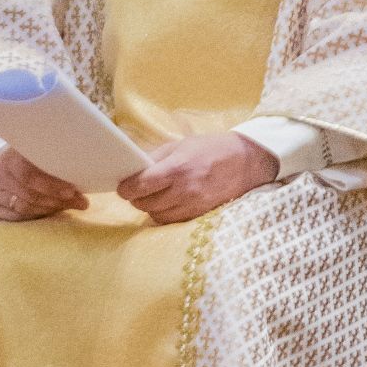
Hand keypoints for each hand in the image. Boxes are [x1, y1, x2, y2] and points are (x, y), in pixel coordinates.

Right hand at [0, 145, 86, 221]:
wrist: (1, 165)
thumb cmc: (27, 158)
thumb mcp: (37, 154)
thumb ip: (54, 164)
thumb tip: (84, 180)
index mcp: (11, 155)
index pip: (28, 173)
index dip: (51, 185)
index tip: (72, 191)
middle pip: (29, 193)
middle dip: (57, 199)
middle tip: (80, 202)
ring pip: (24, 206)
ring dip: (49, 208)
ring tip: (67, 205)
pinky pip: (17, 216)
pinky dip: (36, 215)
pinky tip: (49, 211)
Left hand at [116, 133, 276, 224]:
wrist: (245, 162)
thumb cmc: (209, 149)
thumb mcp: (179, 145)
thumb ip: (154, 158)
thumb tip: (132, 168)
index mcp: (177, 168)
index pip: (141, 186)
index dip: (126, 189)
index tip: (121, 187)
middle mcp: (184, 190)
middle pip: (146, 204)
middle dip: (136, 198)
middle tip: (136, 190)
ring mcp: (194, 206)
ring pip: (158, 216)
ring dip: (150, 208)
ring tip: (152, 196)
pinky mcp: (201, 215)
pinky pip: (173, 222)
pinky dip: (165, 215)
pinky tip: (167, 204)